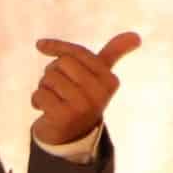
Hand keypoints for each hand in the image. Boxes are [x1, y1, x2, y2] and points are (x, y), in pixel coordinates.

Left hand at [30, 31, 140, 147]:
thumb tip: (136, 35)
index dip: (57, 47)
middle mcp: (99, 93)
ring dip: (43, 88)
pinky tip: (45, 109)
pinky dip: (36, 100)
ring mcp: (82, 105)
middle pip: (61, 63)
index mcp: (109, 80)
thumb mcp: (99, 76)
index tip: (40, 45)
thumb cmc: (82, 99)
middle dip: (52, 73)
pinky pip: (40, 94)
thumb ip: (113, 54)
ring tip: (54, 99)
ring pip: (49, 78)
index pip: (77, 52)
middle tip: (58, 88)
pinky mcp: (63, 116)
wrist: (70, 137)